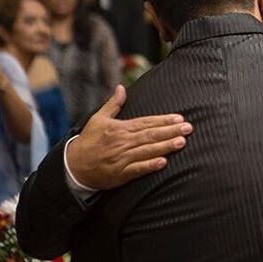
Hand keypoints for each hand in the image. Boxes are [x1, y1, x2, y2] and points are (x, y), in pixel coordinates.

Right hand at [66, 85, 192, 189]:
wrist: (73, 166)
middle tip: (188, 128)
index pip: (146, 123)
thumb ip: (113, 104)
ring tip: (182, 142)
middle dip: (171, 131)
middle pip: (150, 135)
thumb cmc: (88, 141)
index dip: (163, 120)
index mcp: (120, 129)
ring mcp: (122, 158)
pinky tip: (163, 162)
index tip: (179, 118)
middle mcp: (122, 142)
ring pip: (147, 150)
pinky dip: (150, 165)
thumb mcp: (98, 119)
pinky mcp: (120, 173)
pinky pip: (137, 169)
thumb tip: (121, 87)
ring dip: (165, 146)